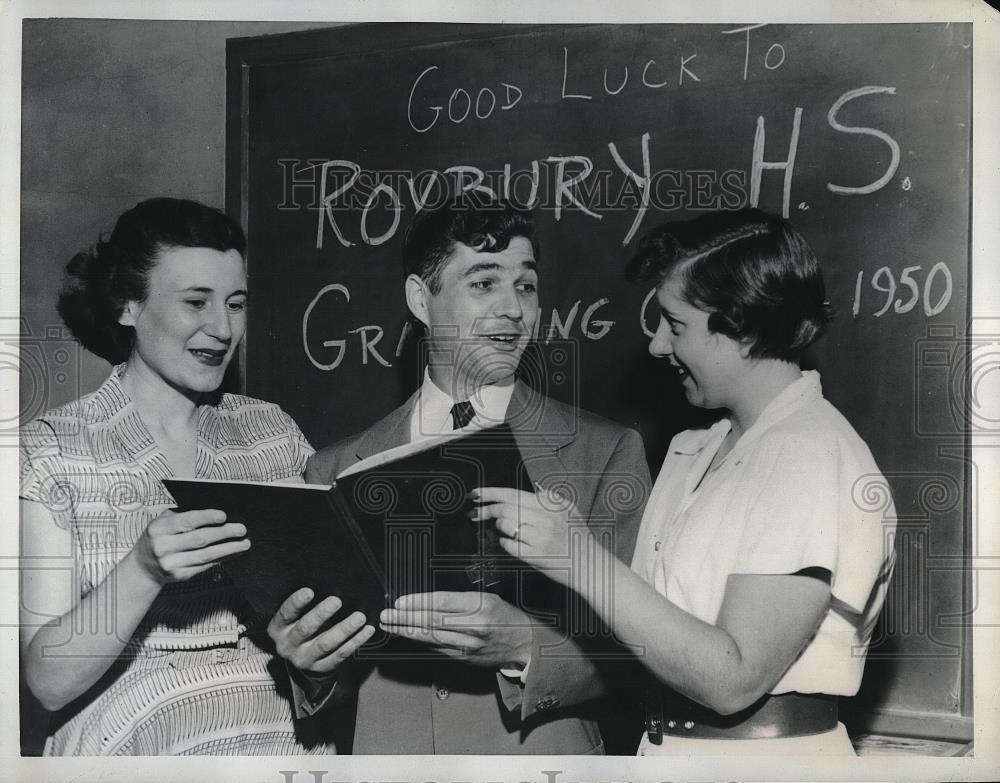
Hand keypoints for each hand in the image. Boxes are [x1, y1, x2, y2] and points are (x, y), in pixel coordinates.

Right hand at [131, 508, 249, 584]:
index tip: (224, 515)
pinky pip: (205, 566)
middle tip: (241, 529)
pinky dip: (221, 559)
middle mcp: (163, 547)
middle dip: (224, 533)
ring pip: (206, 555)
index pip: (186, 521)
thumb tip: (214, 512)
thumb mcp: (162, 522)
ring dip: (228, 549)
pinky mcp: (180, 576)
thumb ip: (182, 515)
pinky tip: (233, 553)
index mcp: (158, 529)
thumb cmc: (158, 538)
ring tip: (244, 543)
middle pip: (200, 539)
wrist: (142, 568)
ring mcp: (171, 564)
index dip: (207, 517)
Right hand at [267, 588, 375, 676]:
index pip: (285, 614)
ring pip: (326, 643)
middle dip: (321, 614)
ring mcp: (305, 659)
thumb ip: (306, 605)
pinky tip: (366, 630)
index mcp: (278, 629)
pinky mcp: (322, 667)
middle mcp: (288, 645)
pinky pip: (341, 653)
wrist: (305, 661)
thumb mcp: (297, 617)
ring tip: (359, 617)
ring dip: (344, 629)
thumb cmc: (303, 628)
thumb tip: (328, 583)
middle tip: (336, 601)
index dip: (296, 602)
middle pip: (305, 629)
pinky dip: (356, 641)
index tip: (309, 591)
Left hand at [380, 591, 532, 667]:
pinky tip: (406, 637)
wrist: (523, 644)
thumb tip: (427, 600)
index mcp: (481, 605)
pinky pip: (437, 649)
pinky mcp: (464, 658)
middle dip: (405, 619)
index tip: (400, 602)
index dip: (419, 602)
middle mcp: (474, 627)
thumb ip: (460, 599)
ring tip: (389, 626)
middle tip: (385, 615)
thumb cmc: (505, 616)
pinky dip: (419, 643)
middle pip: (433, 622)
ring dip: (406, 632)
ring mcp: (469, 646)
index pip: (443, 603)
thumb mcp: (488, 597)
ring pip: (432, 638)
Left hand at [470, 486, 593, 586]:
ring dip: (499, 527)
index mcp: (551, 504)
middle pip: (505, 508)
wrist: (590, 567)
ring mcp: (541, 537)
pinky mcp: (537, 556)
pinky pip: (510, 545)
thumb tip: (533, 489)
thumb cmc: (578, 539)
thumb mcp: (570, 510)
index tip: (474, 494)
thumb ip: (551, 497)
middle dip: (485, 509)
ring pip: (506, 524)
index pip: (513, 493)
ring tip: (502, 530)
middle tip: (474, 513)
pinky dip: (505, 543)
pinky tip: (511, 543)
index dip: (490, 492)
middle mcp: (546, 518)